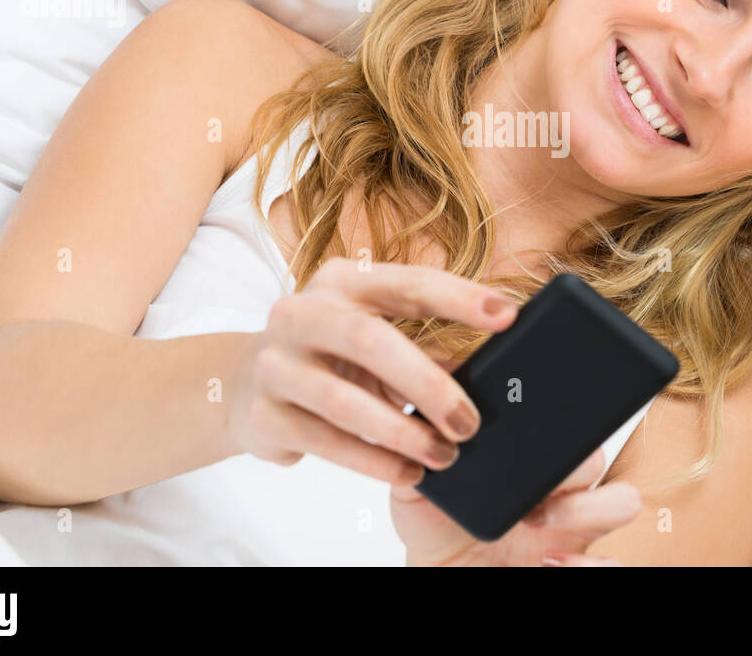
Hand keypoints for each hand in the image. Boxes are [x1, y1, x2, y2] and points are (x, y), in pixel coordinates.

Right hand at [226, 257, 518, 482]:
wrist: (244, 386)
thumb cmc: (333, 354)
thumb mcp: (372, 333)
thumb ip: (424, 342)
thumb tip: (496, 372)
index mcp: (342, 280)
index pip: (407, 283)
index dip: (459, 297)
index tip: (507, 315)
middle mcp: (302, 312)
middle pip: (370, 341)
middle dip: (428, 384)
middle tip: (470, 422)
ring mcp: (276, 363)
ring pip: (344, 401)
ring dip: (402, 433)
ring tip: (445, 455)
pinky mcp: (264, 413)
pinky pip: (326, 442)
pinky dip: (373, 461)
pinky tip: (408, 472)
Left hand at [391, 375, 642, 566]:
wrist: (443, 576)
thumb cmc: (434, 527)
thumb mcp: (418, 481)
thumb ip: (421, 441)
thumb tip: (437, 400)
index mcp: (529, 453)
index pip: (566, 419)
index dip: (573, 410)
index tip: (546, 418)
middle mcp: (560, 484)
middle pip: (595, 452)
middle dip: (575, 460)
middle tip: (532, 480)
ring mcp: (574, 523)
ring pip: (622, 499)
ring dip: (587, 507)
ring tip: (537, 521)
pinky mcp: (579, 562)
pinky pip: (613, 561)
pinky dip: (592, 564)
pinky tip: (552, 564)